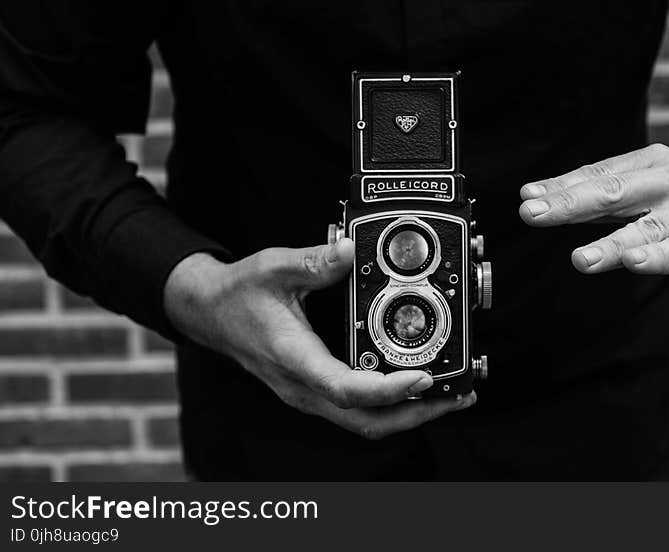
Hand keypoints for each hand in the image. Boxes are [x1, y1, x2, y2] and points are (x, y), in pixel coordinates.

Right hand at [163, 239, 474, 439]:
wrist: (208, 312)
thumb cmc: (238, 295)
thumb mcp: (272, 267)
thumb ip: (313, 260)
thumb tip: (348, 250)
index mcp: (295, 358)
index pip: (346, 389)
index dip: (388, 389)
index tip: (423, 377)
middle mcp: (303, 386)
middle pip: (366, 421)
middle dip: (416, 414)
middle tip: (456, 396)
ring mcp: (308, 393)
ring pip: (364, 422)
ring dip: (408, 415)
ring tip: (448, 397)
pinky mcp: (314, 390)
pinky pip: (356, 411)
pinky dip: (390, 406)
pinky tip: (414, 388)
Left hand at [518, 144, 668, 286]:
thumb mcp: (647, 196)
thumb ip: (598, 199)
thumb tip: (536, 197)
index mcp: (652, 164)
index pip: (599, 175)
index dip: (562, 188)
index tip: (527, 199)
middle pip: (616, 191)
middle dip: (571, 203)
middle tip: (533, 213)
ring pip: (649, 227)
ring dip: (612, 244)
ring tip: (580, 259)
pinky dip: (660, 256)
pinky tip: (634, 263)